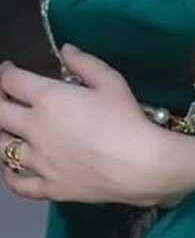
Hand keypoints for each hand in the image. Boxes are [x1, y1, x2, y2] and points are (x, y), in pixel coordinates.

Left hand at [0, 44, 159, 206]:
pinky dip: (9, 173)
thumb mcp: (110, 80)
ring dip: (0, 134)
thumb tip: (65, 50)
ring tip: (7, 128)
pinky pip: (17, 182)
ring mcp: (38, 161)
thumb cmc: (125, 117)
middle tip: (5, 95)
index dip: (6, 72)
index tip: (9, 70)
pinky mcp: (47, 187)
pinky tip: (14, 165)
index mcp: (48, 99)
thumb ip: (84, 63)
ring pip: (2, 148)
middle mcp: (35, 129)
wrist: (138, 163)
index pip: (12, 81)